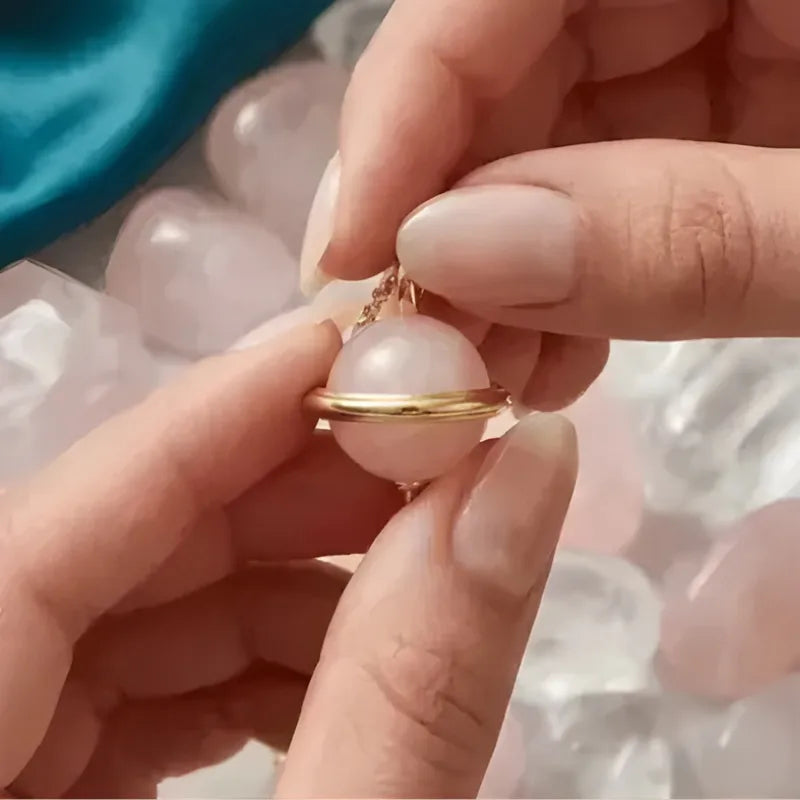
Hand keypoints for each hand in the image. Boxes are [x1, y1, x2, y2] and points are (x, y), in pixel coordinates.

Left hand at [0, 319, 576, 797]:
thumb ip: (412, 699)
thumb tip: (525, 474)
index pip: (30, 542)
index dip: (198, 427)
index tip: (340, 347)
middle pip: (96, 558)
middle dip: (274, 495)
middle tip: (423, 450)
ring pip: (131, 616)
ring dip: (287, 579)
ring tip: (425, 561)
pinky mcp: (44, 795)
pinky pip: (142, 689)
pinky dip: (256, 664)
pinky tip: (357, 666)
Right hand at [301, 0, 799, 407]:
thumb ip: (683, 235)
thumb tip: (448, 253)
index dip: (406, 100)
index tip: (352, 251)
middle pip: (508, 63)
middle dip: (447, 216)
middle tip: (413, 349)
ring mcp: (712, 52)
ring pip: (543, 137)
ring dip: (494, 272)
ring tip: (476, 382)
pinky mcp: (718, 124)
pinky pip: (603, 183)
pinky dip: (562, 281)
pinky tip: (544, 361)